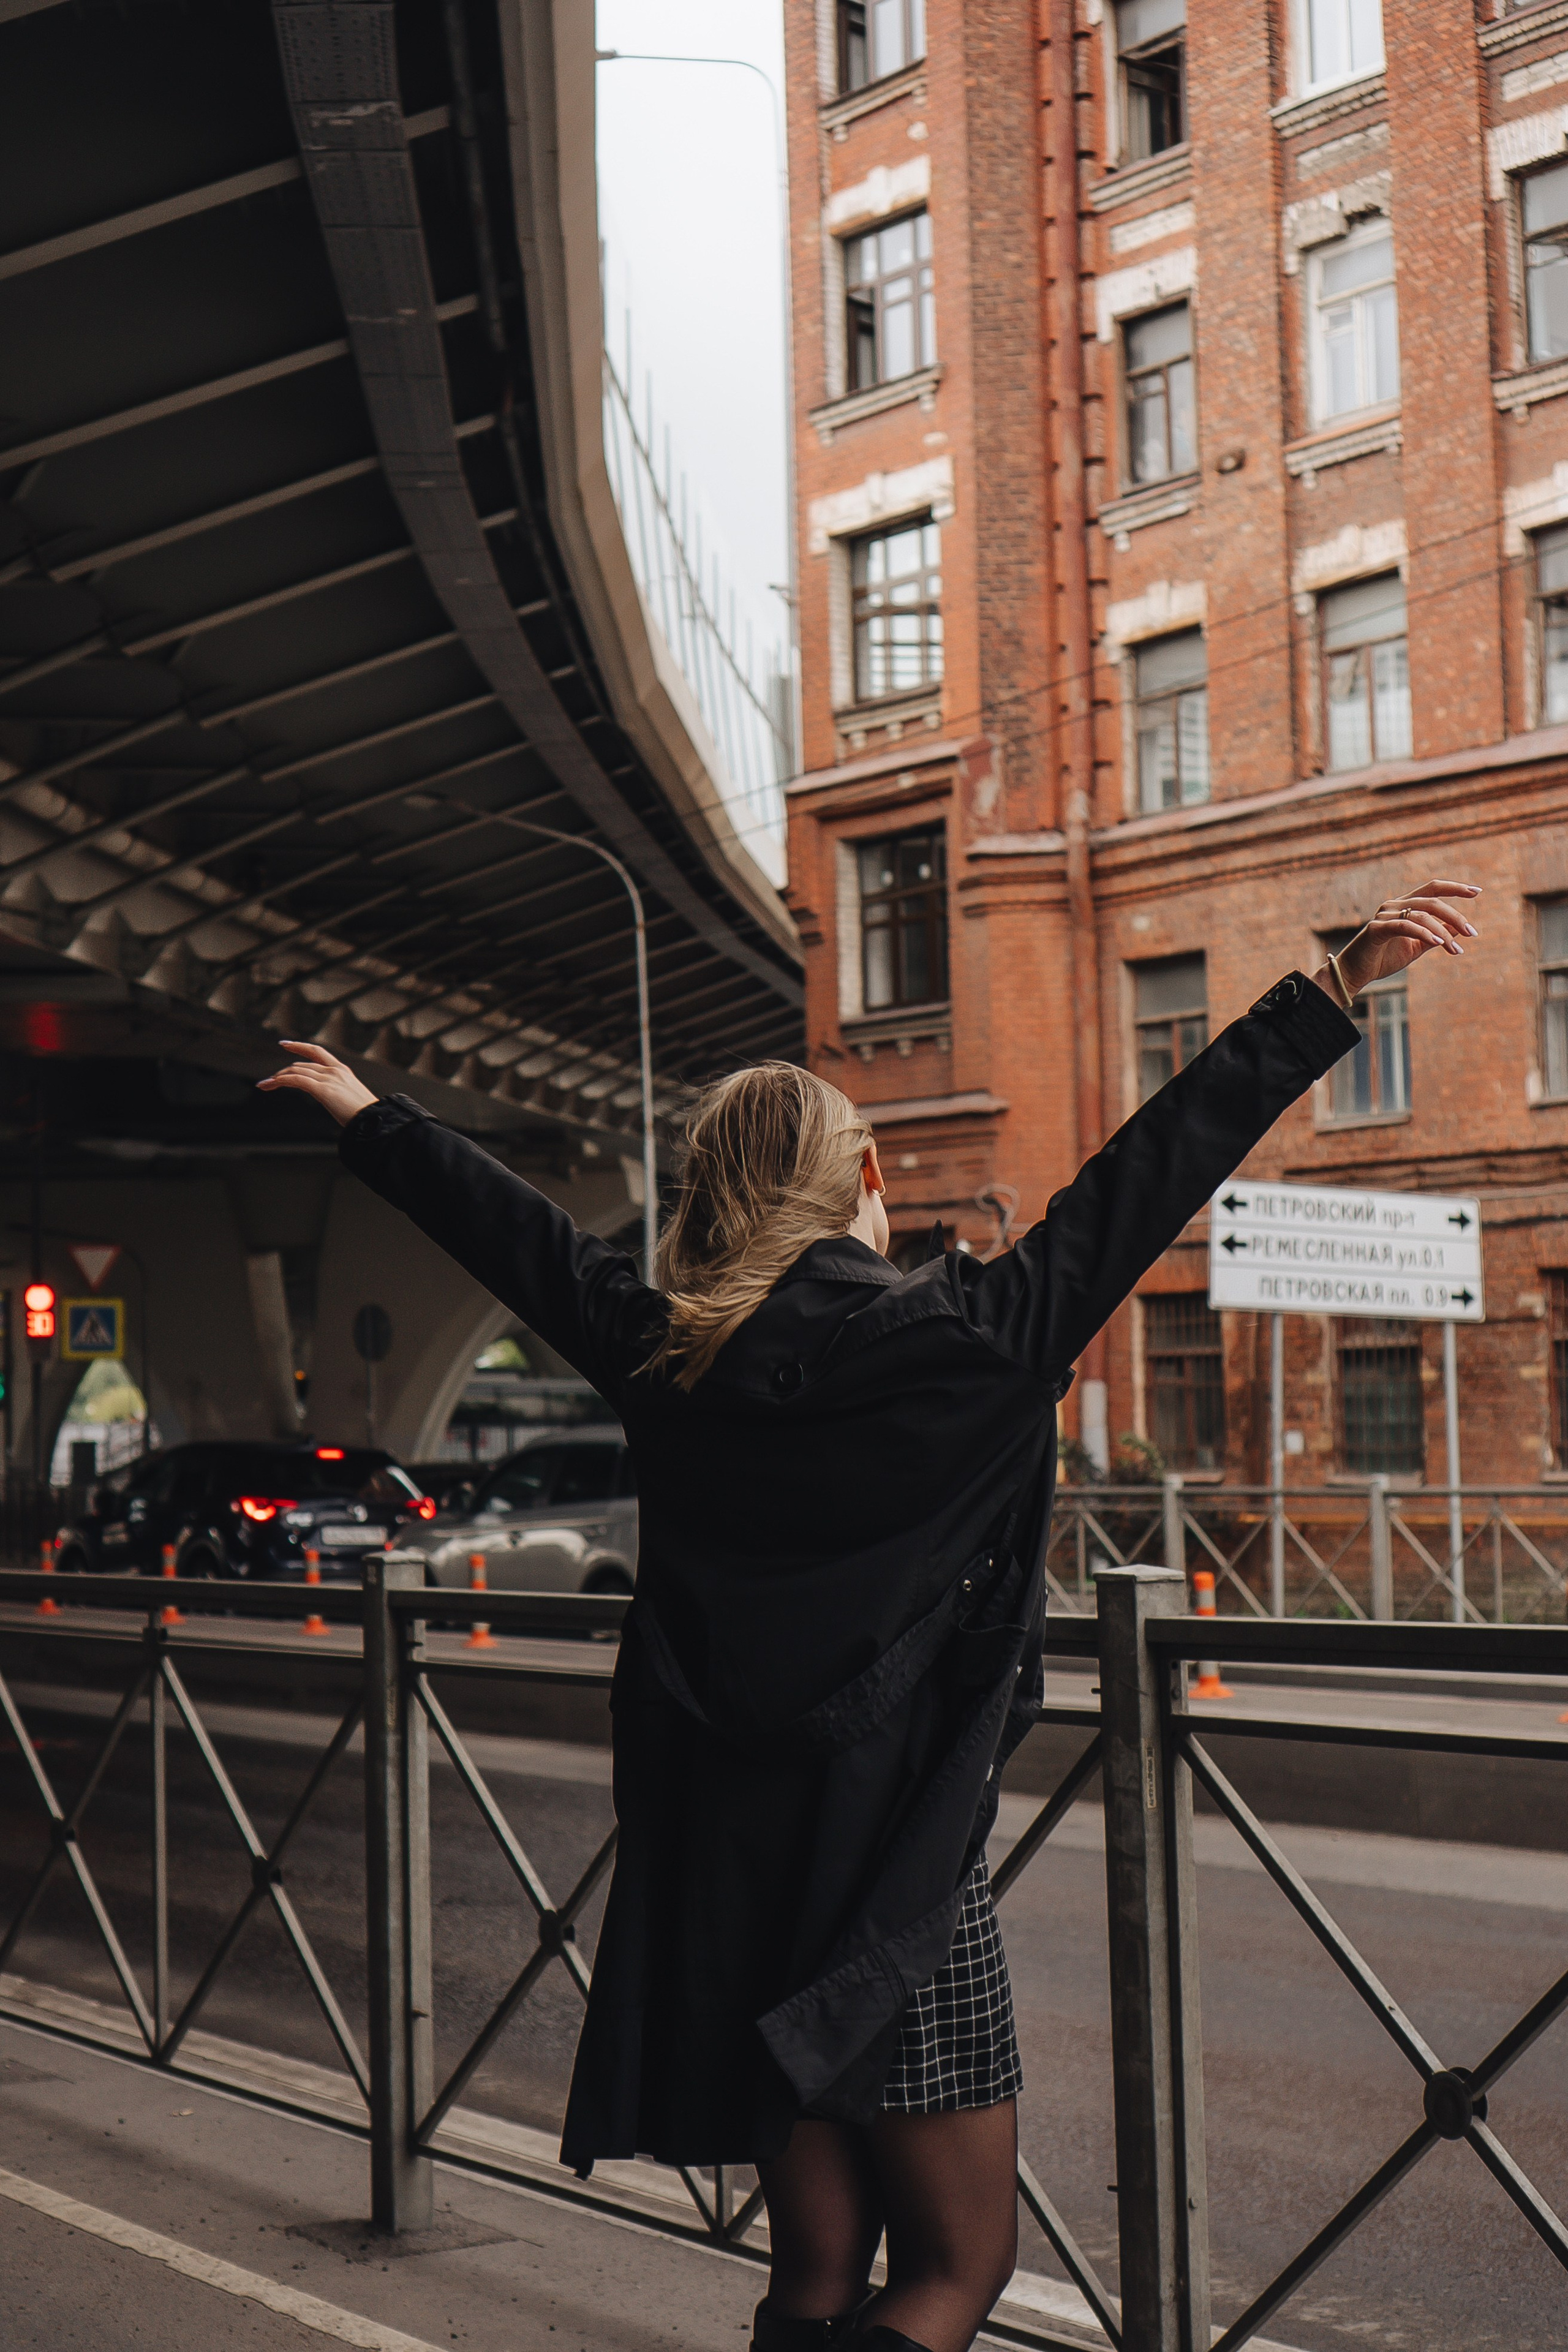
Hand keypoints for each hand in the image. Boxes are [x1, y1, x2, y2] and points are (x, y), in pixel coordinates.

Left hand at [257, 1039, 378, 1125]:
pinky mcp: (323, 1089)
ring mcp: (328, 1078)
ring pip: (295, 1071)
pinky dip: (281, 1081)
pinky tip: (271, 1085)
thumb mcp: (353, 1100)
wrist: (374, 1121)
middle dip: (282, 1072)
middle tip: (269, 1081)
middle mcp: (334, 1070)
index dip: (299, 1046)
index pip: (317, 1051)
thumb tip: (337, 1102)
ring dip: (277, 1077)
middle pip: (301, 1065)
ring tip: (264, 1085)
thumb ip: (341, 1095)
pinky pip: (296, 1080)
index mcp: (343, 1071)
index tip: (284, 1044)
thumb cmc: (367, 1116)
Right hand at [1322, 880, 1480, 1000]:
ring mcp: (1384, 915)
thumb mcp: (1415, 948)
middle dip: (1456, 916)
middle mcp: (1394, 905)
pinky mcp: (1376, 929)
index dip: (1455, 887)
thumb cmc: (1383, 959)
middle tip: (1473, 933)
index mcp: (1404, 905)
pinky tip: (1438, 943)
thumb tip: (1458, 930)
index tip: (1477, 891)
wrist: (1354, 974)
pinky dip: (1424, 932)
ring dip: (1443, 931)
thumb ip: (1434, 936)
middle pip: (1432, 901)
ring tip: (1455, 949)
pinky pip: (1404, 926)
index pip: (1433, 889)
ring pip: (1421, 914)